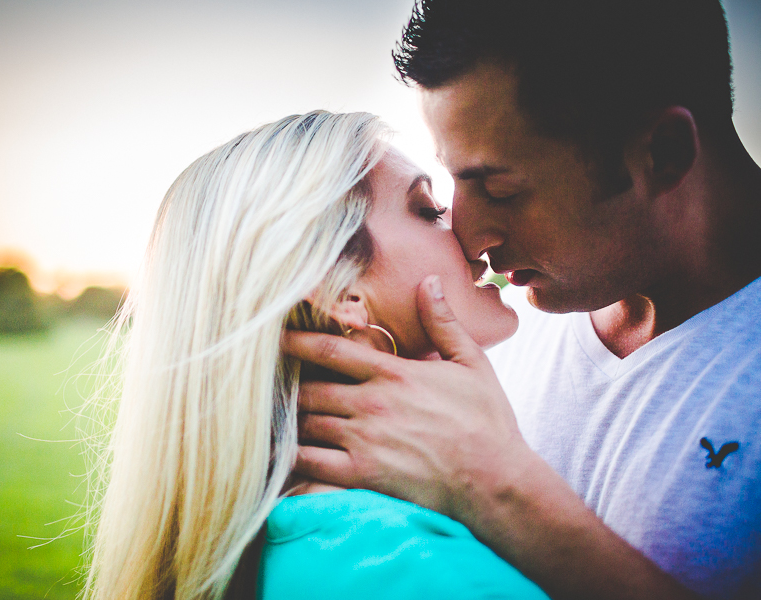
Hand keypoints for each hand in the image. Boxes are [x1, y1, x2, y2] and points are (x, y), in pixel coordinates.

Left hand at [285, 275, 698, 599]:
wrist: (496, 481)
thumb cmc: (487, 422)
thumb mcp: (472, 364)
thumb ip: (443, 323)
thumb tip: (428, 281)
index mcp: (393, 374)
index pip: (331, 350)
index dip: (296, 340)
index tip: (272, 335)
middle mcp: (371, 404)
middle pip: (309, 389)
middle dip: (287, 387)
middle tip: (267, 386)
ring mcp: (364, 440)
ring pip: (306, 424)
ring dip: (288, 421)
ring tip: (269, 418)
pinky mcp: (362, 474)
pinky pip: (311, 464)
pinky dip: (289, 459)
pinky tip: (276, 456)